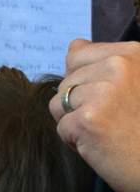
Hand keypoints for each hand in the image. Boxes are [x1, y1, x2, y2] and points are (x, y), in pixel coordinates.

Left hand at [50, 38, 139, 191]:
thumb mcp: (133, 84)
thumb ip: (104, 62)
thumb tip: (73, 45)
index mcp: (133, 54)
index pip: (78, 55)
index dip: (85, 83)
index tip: (112, 101)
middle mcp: (120, 66)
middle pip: (66, 80)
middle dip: (78, 105)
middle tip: (110, 121)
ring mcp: (103, 92)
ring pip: (58, 103)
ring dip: (74, 123)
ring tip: (105, 133)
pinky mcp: (88, 120)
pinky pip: (61, 126)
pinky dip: (75, 142)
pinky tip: (101, 146)